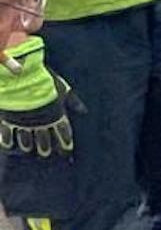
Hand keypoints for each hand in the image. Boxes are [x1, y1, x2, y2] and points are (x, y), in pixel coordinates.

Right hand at [0, 44, 81, 158]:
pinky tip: (9, 147)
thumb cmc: (44, 79)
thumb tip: (84, 111)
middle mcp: (40, 122)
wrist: (21, 75)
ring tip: (30, 151)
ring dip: (28, 147)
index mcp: (55, 115)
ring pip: (26, 142)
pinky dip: (8, 142)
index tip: (67, 152)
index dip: (65, 144)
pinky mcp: (8, 120)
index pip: (63, 134)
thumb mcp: (62, 88)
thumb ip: (73, 101)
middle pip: (44, 142)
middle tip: (46, 154)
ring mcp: (23, 123)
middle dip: (45, 149)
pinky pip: (7, 136)